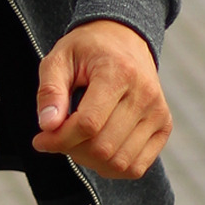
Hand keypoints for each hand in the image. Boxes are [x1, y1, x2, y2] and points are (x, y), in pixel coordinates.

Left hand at [32, 19, 171, 179]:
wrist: (122, 37)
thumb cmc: (86, 48)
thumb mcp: (58, 58)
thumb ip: (50, 90)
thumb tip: (47, 125)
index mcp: (118, 72)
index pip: (88, 123)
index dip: (60, 138)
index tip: (40, 139)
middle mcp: (145, 95)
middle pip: (103, 146)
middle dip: (71, 149)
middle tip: (55, 137)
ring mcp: (158, 113)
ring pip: (120, 162)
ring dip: (89, 160)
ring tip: (74, 140)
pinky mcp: (163, 126)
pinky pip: (137, 166)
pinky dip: (111, 167)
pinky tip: (94, 148)